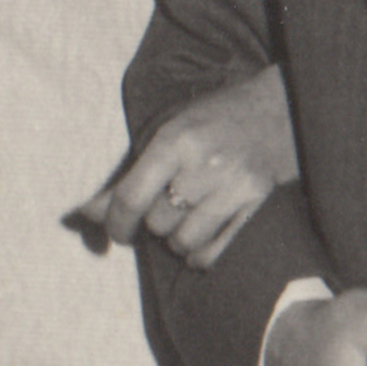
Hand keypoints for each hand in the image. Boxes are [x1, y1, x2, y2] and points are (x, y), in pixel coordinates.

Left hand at [75, 67, 298, 266]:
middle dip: (154, 221)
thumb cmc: (214, 119)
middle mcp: (204, 164)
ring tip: (185, 218)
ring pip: (183, 242)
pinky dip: (199, 256)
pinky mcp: (256, 204)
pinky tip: (199, 241)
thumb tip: (86, 214)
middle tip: (165, 206)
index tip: (116, 230)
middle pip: (157, 222)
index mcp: (175, 139)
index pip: (131, 197)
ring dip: (176, 238)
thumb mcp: (168, 133)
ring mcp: (233, 186)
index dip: (115, 223)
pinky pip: (214, 252)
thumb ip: (128, 175)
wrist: (280, 110)